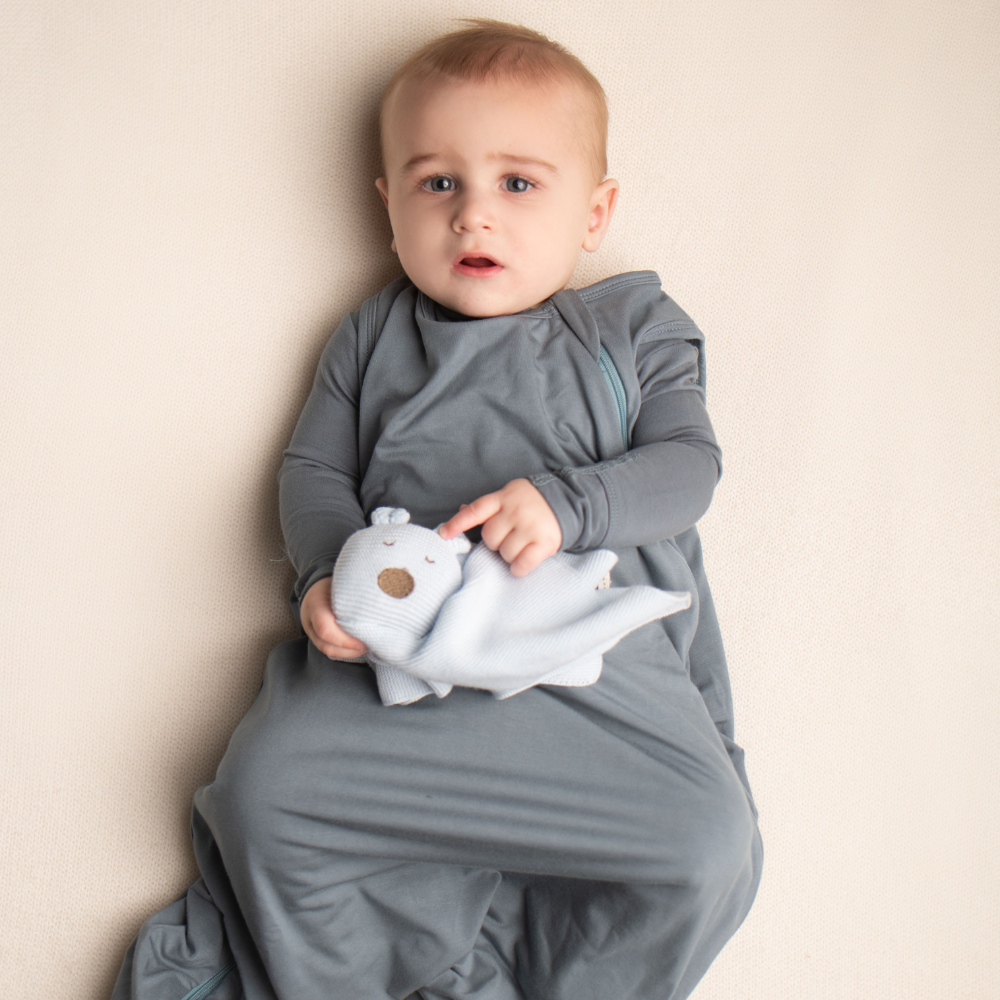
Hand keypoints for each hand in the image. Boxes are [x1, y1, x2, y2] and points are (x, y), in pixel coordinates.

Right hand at [300, 577, 367, 658]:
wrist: (319, 584)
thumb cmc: (336, 582)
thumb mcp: (345, 582)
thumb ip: (355, 596)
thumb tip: (377, 607)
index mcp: (315, 603)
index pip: (325, 628)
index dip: (345, 640)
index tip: (364, 641)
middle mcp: (309, 620)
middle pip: (326, 644)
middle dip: (350, 650)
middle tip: (369, 645)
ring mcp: (311, 631)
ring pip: (328, 650)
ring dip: (349, 653)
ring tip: (366, 646)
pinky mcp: (316, 637)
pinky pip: (330, 648)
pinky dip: (345, 651)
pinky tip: (359, 646)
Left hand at [437, 478, 561, 576]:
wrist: (568, 501)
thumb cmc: (531, 502)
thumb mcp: (509, 496)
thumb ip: (488, 506)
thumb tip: (461, 509)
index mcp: (503, 498)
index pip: (475, 511)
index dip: (457, 523)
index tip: (443, 534)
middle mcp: (515, 511)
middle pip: (490, 538)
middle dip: (496, 543)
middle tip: (509, 538)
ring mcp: (530, 526)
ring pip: (505, 553)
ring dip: (509, 555)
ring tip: (520, 546)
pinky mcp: (544, 542)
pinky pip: (522, 564)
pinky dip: (519, 568)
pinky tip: (523, 563)